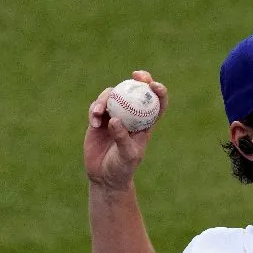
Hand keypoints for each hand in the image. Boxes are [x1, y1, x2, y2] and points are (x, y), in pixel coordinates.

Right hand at [84, 70, 168, 190]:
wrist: (104, 176)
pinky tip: (93, 121)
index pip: (157, 104)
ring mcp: (115, 116)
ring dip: (106, 99)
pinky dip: (95, 110)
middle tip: (135, 75)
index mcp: (145, 125)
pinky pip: (97, 106)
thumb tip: (115, 119)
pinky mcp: (99, 120)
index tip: (154, 85)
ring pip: (113, 96)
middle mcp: (131, 117)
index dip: (159, 91)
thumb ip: (122, 138)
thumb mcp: (126, 156)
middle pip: (137, 92)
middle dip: (139, 80)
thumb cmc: (122, 168)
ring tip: (98, 113)